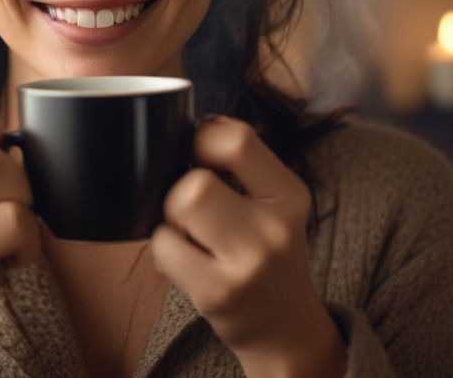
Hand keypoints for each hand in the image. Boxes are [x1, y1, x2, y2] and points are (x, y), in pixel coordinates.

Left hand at [151, 116, 343, 377]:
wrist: (284, 327)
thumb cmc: (264, 251)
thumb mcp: (272, 202)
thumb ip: (239, 164)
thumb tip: (184, 124)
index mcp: (289, 193)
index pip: (237, 140)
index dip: (202, 138)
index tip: (197, 154)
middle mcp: (275, 228)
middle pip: (197, 182)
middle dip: (180, 187)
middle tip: (190, 205)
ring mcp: (247, 264)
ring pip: (181, 207)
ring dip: (171, 217)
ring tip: (187, 232)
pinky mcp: (218, 294)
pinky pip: (164, 247)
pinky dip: (163, 248)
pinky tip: (183, 260)